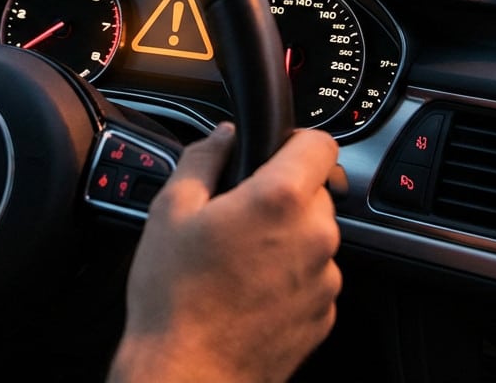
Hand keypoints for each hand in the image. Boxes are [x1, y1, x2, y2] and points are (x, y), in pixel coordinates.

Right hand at [109, 123, 340, 382]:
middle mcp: (315, 236)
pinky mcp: (324, 314)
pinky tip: (248, 291)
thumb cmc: (175, 299)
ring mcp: (324, 279)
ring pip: (314, 237)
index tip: (276, 150)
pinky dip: (289, 277)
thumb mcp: (170, 211)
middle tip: (237, 214)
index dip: (296, 140)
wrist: (189, 376)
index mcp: (280, 199)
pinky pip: (312, 277)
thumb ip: (203, 159)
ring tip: (237, 261)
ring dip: (287, 238)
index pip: (320, 144)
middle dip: (282, 194)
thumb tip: (222, 136)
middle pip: (316, 191)